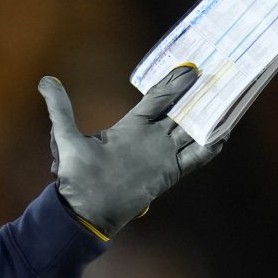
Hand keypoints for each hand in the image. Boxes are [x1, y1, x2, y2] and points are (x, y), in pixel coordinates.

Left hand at [40, 66, 225, 237]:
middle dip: (200, 94)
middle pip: (181, 111)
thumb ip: (61, 109)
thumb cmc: (75, 177)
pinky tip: (225, 131)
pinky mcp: (168, 173)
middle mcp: (150, 139)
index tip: (190, 66)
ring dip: (210, 115)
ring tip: (231, 97)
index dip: (174, 84)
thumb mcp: (66, 137)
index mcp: (131, 127)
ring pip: (192, 130)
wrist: (83, 210)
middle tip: (220, 74)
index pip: (158, 100)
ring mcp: (161, 155)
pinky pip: (195, 157)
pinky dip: (210, 146)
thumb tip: (46, 81)